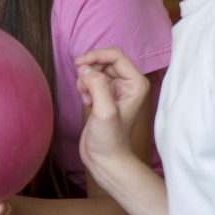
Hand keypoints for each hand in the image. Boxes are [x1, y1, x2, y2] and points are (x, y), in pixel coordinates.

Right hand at [74, 48, 150, 171]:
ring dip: (85, 80)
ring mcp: (116, 89)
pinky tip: (87, 103)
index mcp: (136, 83)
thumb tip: (85, 69)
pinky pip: (91, 80)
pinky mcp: (104, 96)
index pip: (115, 55)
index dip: (96, 56)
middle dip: (90, 70)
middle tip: (82, 86)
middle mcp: (128, 83)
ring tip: (86, 98)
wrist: (105, 158)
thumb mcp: (104, 112)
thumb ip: (97, 86)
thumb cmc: (110, 140)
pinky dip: (84, 87)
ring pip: (96, 69)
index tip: (78, 65)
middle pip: (105, 60)